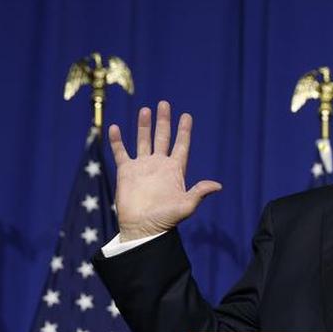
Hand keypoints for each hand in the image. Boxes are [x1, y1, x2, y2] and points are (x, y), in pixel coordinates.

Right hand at [108, 100, 221, 241]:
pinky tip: (115, 128)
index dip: (184, 131)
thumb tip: (218, 185)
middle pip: (162, 137)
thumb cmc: (166, 219)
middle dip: (164, 121)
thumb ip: (199, 192)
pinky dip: (117, 141)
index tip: (187, 116)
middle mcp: (159, 165)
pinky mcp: (126, 171)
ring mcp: (142, 167)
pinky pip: (120, 152)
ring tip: (145, 110)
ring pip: (143, 140)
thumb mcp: (186, 206)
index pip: (181, 145)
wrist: (143, 228)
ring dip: (144, 126)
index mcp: (175, 170)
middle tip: (164, 103)